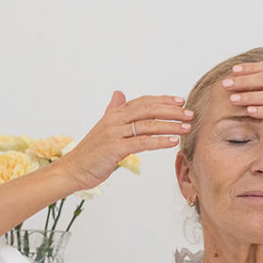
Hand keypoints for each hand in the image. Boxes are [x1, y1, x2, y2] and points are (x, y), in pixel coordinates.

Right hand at [57, 91, 192, 190]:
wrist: (73, 169)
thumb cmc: (91, 152)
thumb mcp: (104, 128)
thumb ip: (113, 110)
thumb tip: (119, 94)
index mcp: (114, 114)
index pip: (143, 102)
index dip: (162, 100)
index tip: (180, 101)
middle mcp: (114, 120)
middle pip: (148, 110)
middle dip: (171, 111)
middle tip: (189, 114)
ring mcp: (114, 133)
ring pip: (147, 125)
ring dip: (170, 125)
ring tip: (186, 127)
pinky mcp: (115, 148)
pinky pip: (142, 142)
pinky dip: (159, 141)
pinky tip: (172, 141)